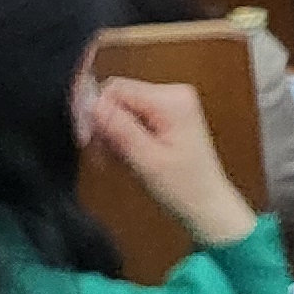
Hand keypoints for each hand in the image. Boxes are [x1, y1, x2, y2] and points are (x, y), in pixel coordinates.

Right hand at [85, 76, 260, 250]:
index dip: (95, 112)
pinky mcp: (167, 116)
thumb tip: (91, 103)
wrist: (207, 204)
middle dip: (103, 126)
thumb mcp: (146, 160)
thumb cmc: (182, 187)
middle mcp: (173, 94)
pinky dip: (122, 137)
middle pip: (119, 97)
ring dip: (111, 135)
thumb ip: (119, 129)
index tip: (86, 141)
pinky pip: (132, 118)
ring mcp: (171, 104)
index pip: (116, 89)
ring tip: (112, 161)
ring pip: (122, 109)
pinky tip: (123, 157)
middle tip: (100, 157)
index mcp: (171, 100)